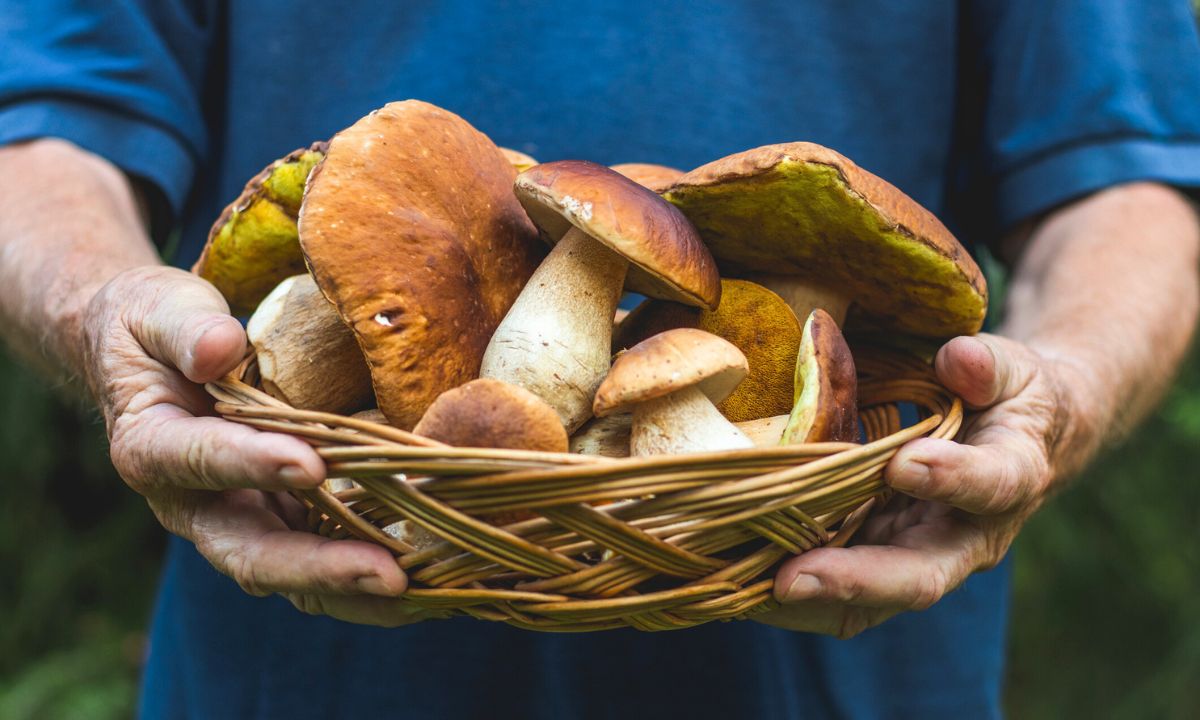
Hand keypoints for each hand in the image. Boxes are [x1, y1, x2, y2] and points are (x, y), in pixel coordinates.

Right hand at [83, 266, 429, 625]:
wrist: (146, 357)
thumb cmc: (153, 327)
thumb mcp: (157, 310)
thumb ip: (185, 329)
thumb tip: (219, 349)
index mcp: (153, 449)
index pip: (201, 462)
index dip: (253, 465)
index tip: (311, 464)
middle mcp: (195, 506)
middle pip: (252, 555)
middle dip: (321, 569)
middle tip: (387, 574)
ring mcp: (242, 522)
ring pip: (295, 579)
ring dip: (356, 592)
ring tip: (421, 592)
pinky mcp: (282, 524)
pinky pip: (324, 560)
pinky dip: (368, 577)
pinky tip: (428, 577)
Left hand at [758, 333, 1089, 637]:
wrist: (1017, 441)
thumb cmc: (1006, 395)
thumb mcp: (1009, 367)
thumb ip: (985, 365)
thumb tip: (958, 359)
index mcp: (1011, 477)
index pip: (990, 484)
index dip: (951, 478)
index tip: (904, 464)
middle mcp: (968, 538)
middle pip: (918, 577)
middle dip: (855, 581)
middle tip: (792, 579)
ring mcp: (920, 559)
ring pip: (869, 604)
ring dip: (808, 600)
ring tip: (746, 592)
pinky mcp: (880, 563)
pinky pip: (839, 598)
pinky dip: (792, 598)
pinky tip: (739, 585)